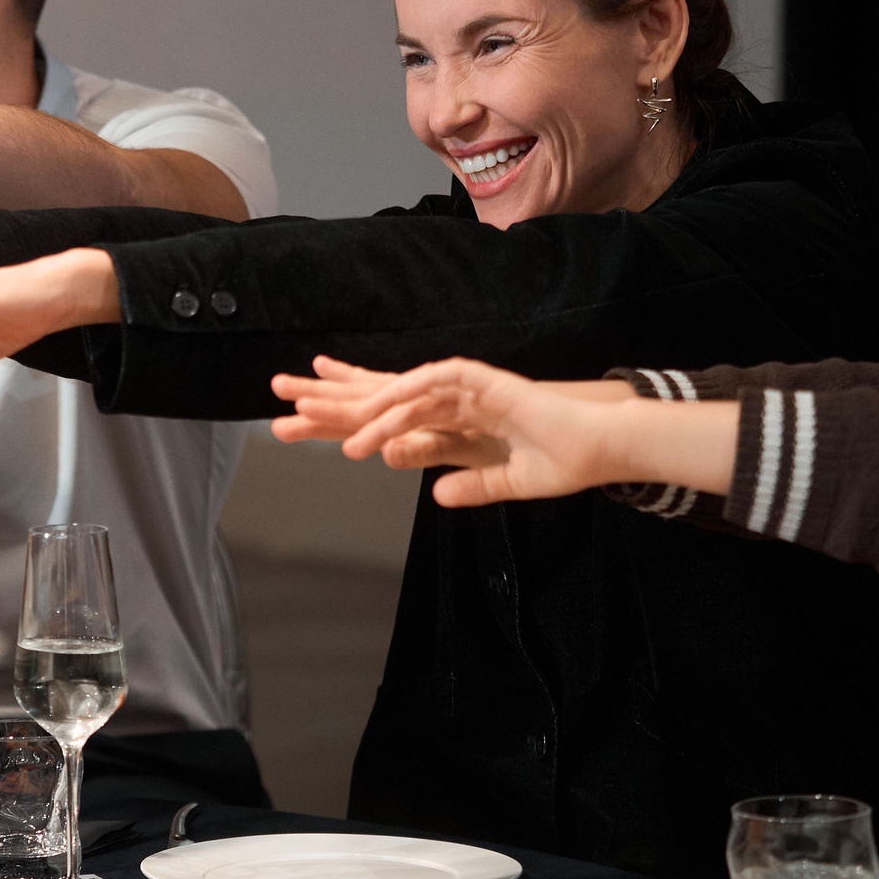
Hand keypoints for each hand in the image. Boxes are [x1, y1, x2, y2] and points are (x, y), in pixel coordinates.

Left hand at [270, 356, 650, 506]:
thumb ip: (471, 485)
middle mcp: (449, 395)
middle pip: (376, 393)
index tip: (300, 412)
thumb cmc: (559, 461)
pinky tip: (376, 426)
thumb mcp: (502, 481)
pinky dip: (402, 409)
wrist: (600, 448)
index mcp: (452, 416)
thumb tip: (437, 494)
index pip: (387, 409)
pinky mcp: (480, 384)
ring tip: (321, 434)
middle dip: (328, 395)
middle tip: (277, 394)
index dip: (344, 409)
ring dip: (358, 413)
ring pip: (396, 394)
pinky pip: (429, 395)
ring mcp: (463, 386)